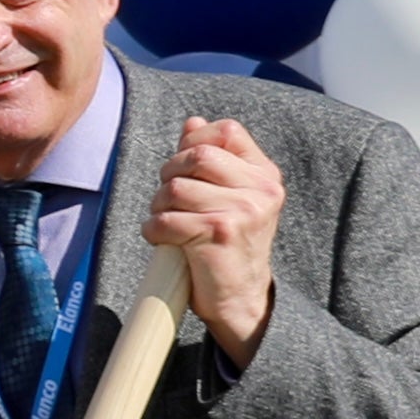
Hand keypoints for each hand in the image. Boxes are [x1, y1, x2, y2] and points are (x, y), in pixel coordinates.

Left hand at [146, 113, 283, 365]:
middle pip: (196, 156)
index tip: (183, 168)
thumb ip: (212, 159)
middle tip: (168, 200)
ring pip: (175, 188)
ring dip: (158, 207)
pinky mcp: (222, 232)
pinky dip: (154, 230)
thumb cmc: (227, 242)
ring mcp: (245, 210)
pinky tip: (165, 241)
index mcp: (265, 174)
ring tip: (169, 223)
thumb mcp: (228, 196)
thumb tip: (193, 122)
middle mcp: (262, 188)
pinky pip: (166, 219)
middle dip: (169, 175)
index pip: (228, 131)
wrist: (241, 295)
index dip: (194, 142)